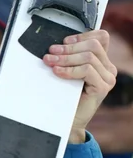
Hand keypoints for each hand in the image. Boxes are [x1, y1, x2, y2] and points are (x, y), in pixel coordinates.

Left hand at [43, 29, 116, 143]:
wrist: (68, 121)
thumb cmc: (66, 97)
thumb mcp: (68, 73)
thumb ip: (70, 59)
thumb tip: (56, 46)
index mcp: (102, 61)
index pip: (101, 37)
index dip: (82, 35)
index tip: (63, 41)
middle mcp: (108, 68)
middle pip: (93, 45)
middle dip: (68, 48)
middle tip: (50, 52)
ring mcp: (108, 78)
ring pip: (89, 57)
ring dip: (66, 58)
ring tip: (50, 62)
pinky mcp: (102, 88)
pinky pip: (87, 71)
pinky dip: (70, 70)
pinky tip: (57, 72)